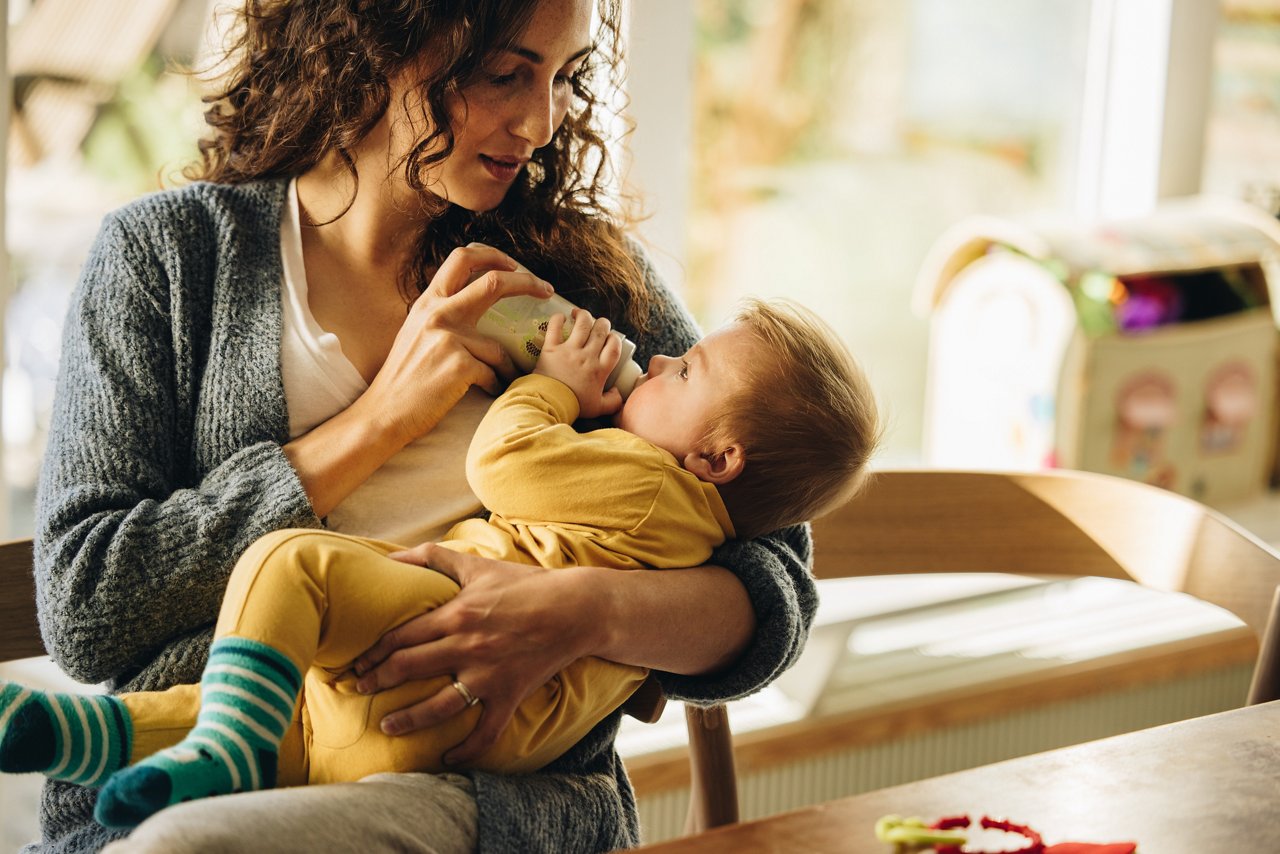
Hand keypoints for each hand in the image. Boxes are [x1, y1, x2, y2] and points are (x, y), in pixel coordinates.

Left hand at [352, 543, 600, 764]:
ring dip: (408, 718)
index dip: (372, 652)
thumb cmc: (526, 585)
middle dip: (378, 681)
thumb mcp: (478, 566)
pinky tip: (448, 757)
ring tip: (386, 726)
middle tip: (358, 689)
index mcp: (456, 615)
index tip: (356, 662)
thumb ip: (434, 558)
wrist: (575, 608)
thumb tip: (392, 557)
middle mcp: (467, 647)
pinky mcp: (510, 695)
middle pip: (409, 668)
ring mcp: (489, 675)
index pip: (400, 637)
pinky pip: (486, 731)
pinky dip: (466, 750)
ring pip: (438, 705)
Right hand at [366, 244, 553, 444]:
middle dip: (527, 282)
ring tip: (508, 380)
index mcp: (428, 302)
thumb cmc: (404, 378)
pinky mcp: (458, 365)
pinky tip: (489, 393)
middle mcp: (437, 313)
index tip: (514, 265)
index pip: (462, 258)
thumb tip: (471, 303)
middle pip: (494, 281)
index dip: (493, 256)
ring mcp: (448, 338)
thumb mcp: (416, 333)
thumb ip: (441, 315)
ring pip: (498, 347)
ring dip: (509, 367)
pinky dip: (496, 386)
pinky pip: (493, 374)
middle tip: (548, 290)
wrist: (384, 413)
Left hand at [533, 309, 623, 417]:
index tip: (611, 338)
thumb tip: (618, 392)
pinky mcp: (551, 348)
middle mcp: (587, 356)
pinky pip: (555, 328)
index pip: (614, 346)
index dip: (615, 338)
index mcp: (600, 369)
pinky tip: (561, 316)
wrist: (550, 404)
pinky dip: (558, 319)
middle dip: (603, 323)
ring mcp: (569, 350)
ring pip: (582, 324)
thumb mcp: (598, 408)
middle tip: (599, 323)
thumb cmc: (574, 406)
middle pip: (600, 331)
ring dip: (584, 315)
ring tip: (580, 313)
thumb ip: (613, 402)